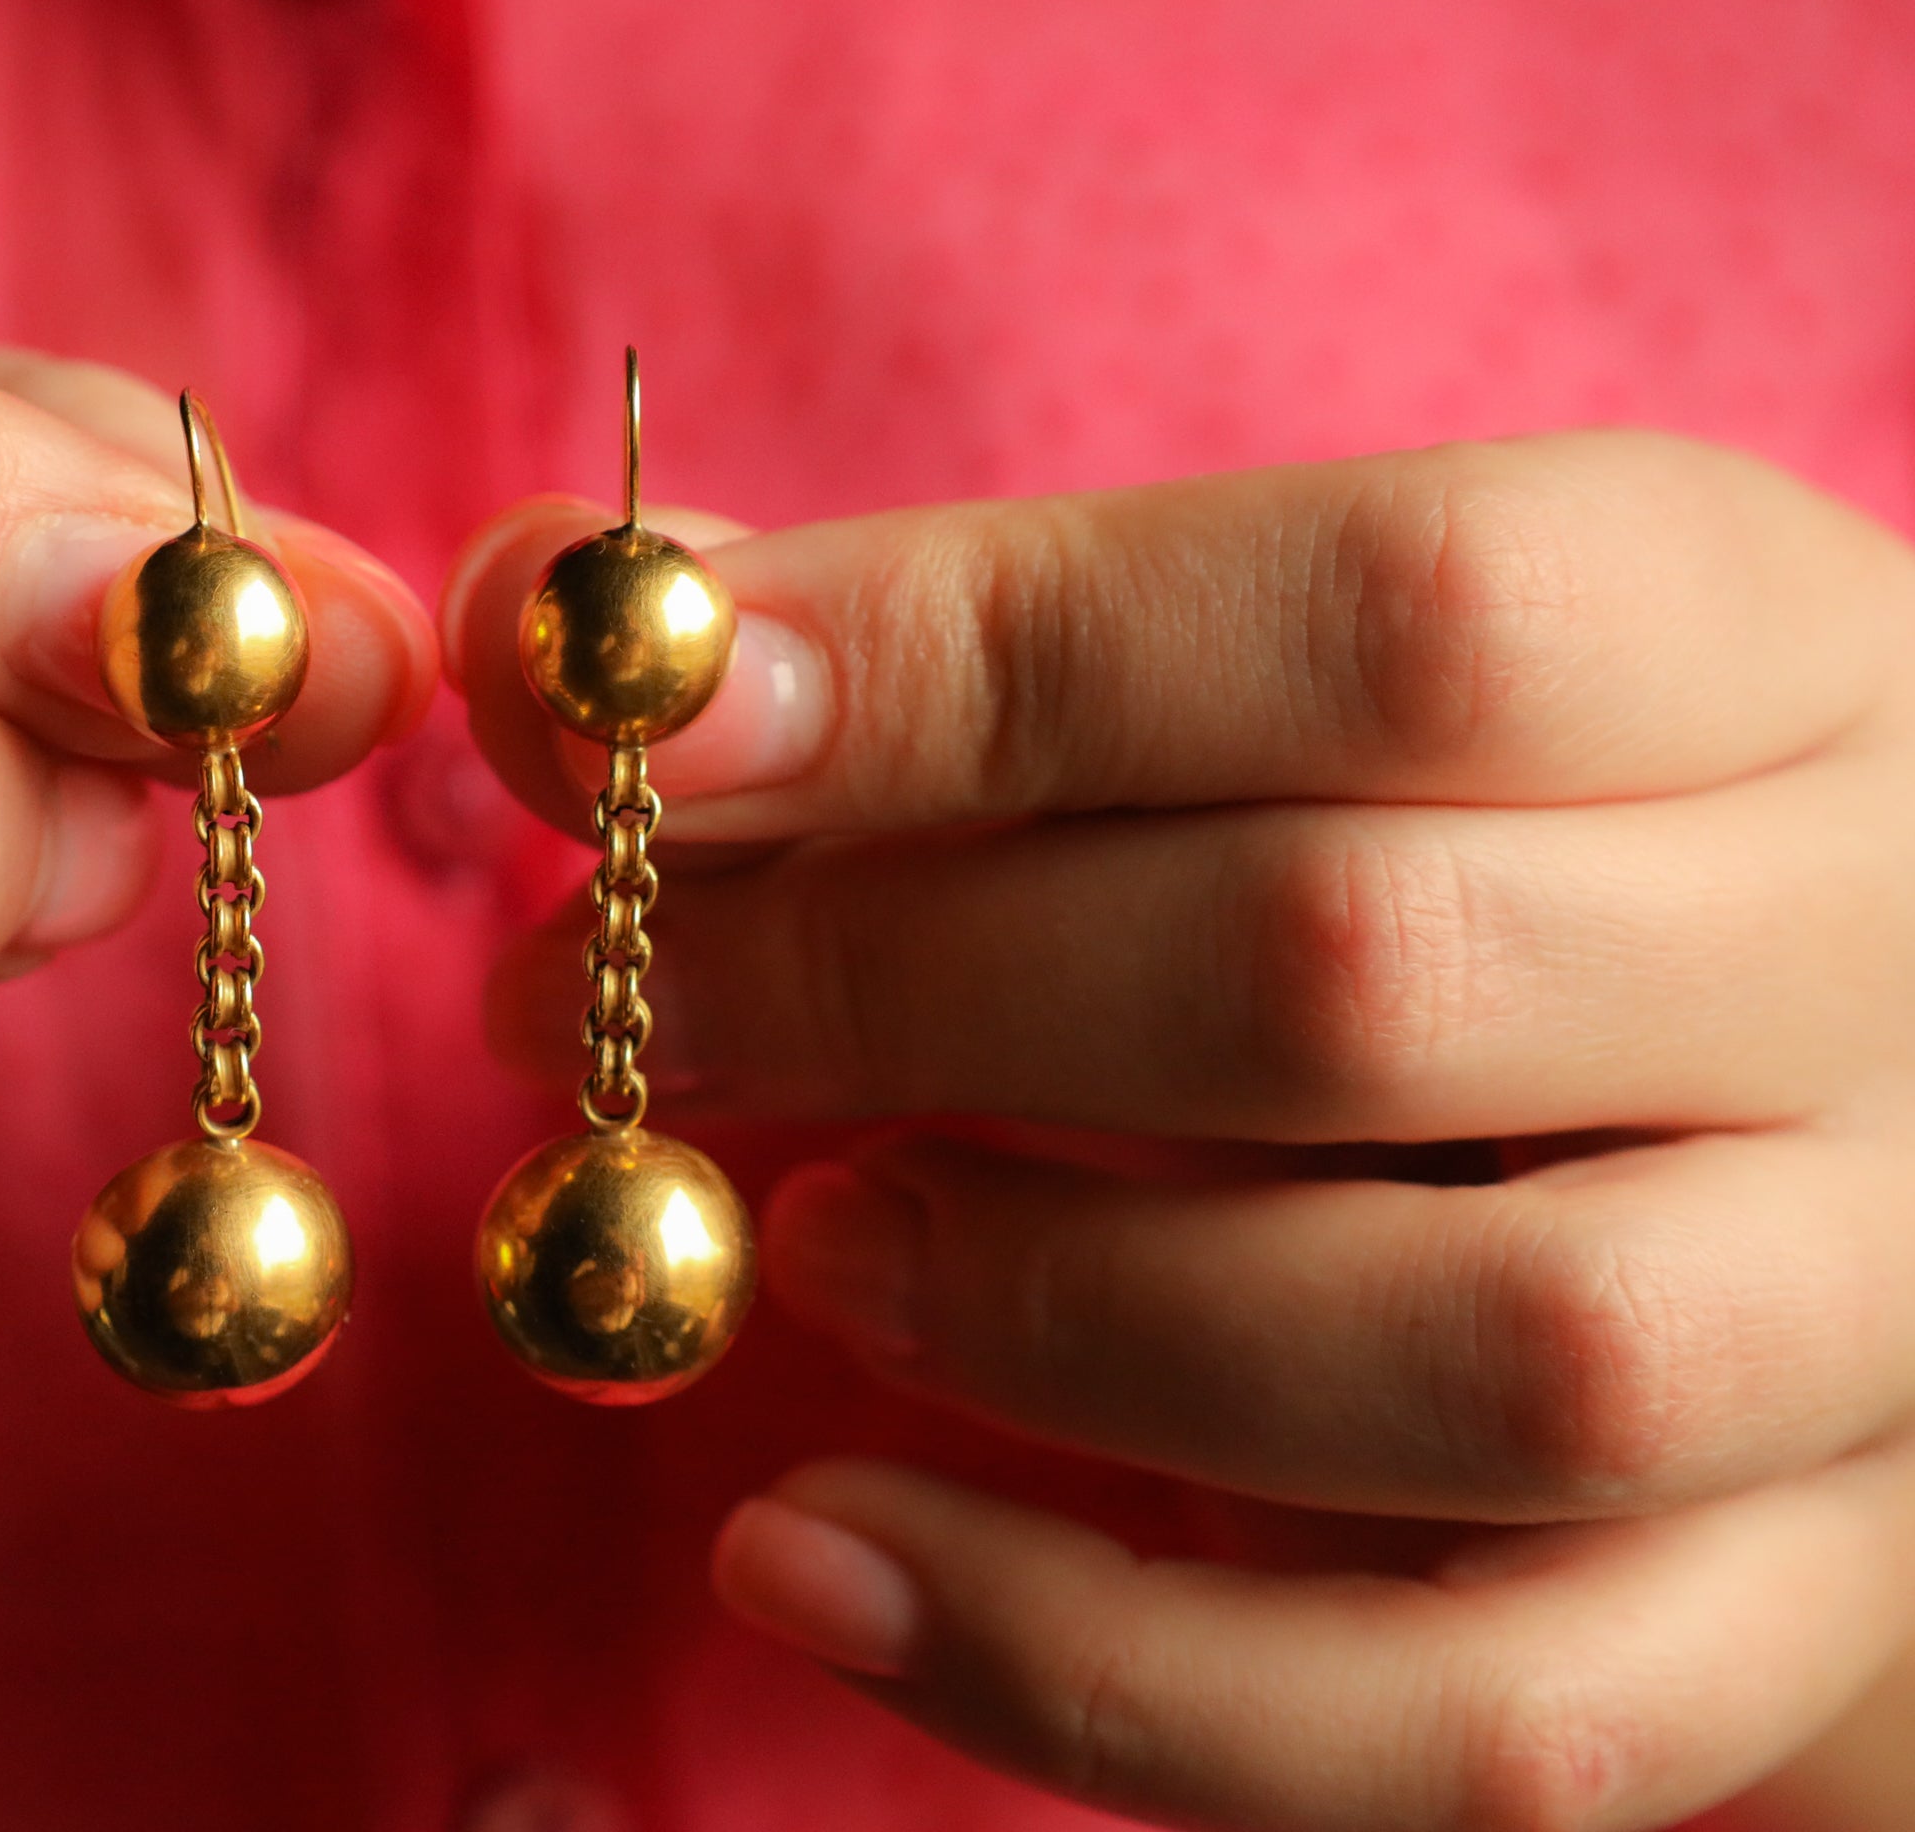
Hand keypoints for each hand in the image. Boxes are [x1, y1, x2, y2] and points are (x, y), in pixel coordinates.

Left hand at [446, 433, 1914, 1829]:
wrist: (1837, 1129)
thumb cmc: (1487, 851)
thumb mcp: (1288, 694)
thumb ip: (945, 649)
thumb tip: (551, 610)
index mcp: (1767, 646)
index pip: (1404, 612)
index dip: (980, 656)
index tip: (649, 711)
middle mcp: (1889, 971)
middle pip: (1365, 974)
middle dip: (892, 987)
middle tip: (596, 1000)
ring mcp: (1888, 1325)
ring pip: (1488, 1366)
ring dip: (1040, 1310)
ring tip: (800, 1243)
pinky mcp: (1815, 1627)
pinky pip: (1483, 1726)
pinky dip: (1090, 1673)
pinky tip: (814, 1558)